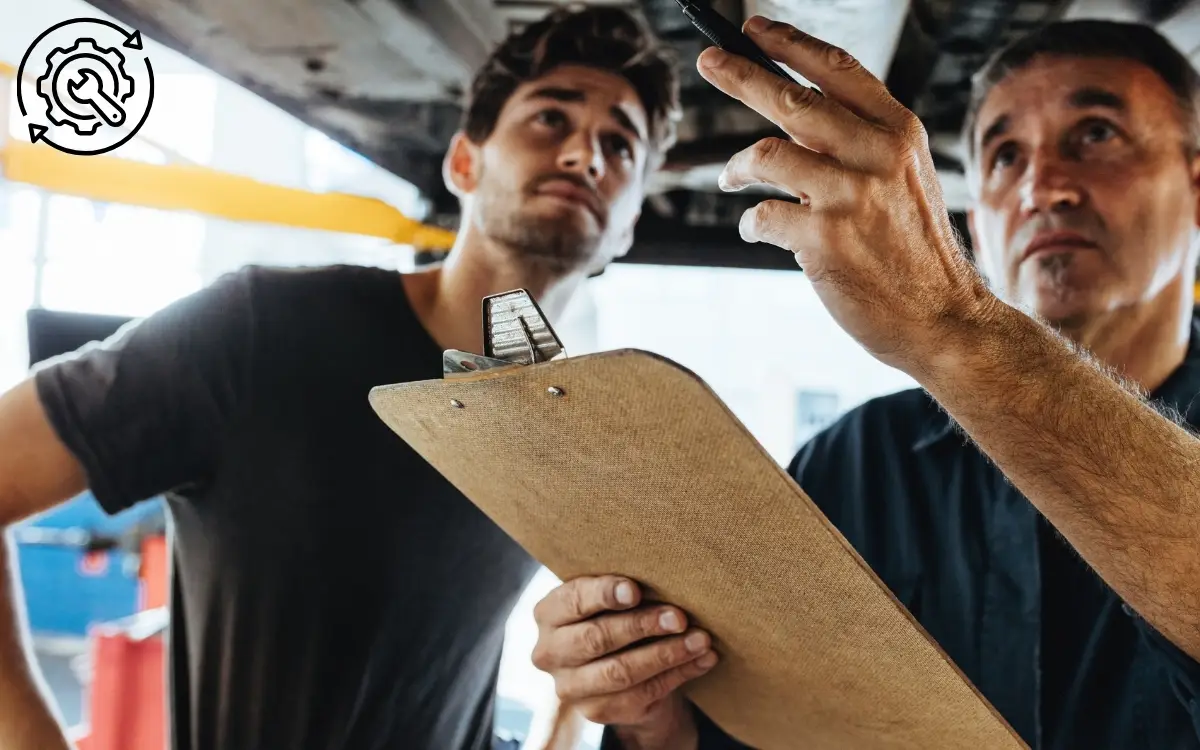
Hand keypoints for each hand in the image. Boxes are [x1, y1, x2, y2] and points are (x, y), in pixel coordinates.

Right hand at [531, 576, 717, 747]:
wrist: (620, 673)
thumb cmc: (615, 618)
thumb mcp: (608, 600)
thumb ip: (621, 589)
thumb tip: (663, 575)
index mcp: (548, 614)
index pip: (573, 601)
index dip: (603, 595)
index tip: (635, 590)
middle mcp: (550, 653)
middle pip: (596, 639)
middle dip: (642, 625)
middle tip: (679, 616)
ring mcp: (570, 688)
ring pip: (621, 671)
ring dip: (667, 653)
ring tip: (700, 639)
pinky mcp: (597, 711)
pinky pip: (642, 693)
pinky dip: (678, 673)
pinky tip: (702, 659)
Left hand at [696, 16, 998, 376]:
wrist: (943, 317)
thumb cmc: (913, 251)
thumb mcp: (904, 180)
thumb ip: (857, 145)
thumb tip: (789, 118)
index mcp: (899, 132)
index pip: (837, 69)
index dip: (790, 44)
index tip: (754, 28)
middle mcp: (876, 155)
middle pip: (790, 99)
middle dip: (740, 73)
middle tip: (708, 60)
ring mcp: (849, 197)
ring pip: (765, 155)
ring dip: (737, 168)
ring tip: (731, 180)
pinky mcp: (823, 240)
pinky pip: (760, 216)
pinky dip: (750, 223)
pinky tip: (757, 230)